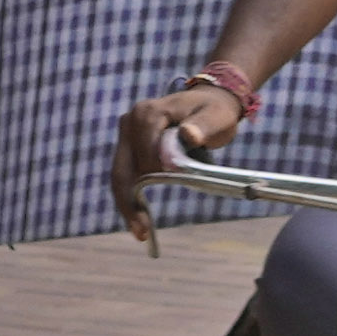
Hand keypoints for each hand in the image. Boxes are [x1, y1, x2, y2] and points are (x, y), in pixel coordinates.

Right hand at [110, 70, 251, 243]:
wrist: (209, 103)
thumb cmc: (214, 111)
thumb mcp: (216, 117)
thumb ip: (203, 126)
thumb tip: (188, 135)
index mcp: (149, 113)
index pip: (144, 150)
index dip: (154, 171)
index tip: (172, 183)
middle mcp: (131, 121)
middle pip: (123, 167)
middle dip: (129, 201)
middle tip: (142, 231)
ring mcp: (128, 134)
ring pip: (120, 175)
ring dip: (127, 205)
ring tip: (140, 232)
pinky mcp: (130, 146)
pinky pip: (126, 176)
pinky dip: (130, 199)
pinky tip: (137, 221)